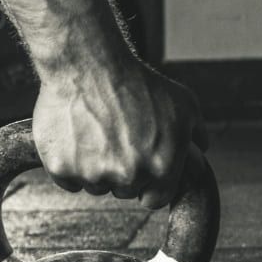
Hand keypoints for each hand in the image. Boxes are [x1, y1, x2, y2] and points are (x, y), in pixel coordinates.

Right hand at [32, 52, 207, 208]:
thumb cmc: (135, 82)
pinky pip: (66, 180)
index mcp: (162, 167)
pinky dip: (67, 164)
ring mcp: (92, 174)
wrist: (88, 63)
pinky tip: (74, 136)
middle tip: (114, 139)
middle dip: (121, 171)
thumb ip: (197, 134)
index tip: (139, 167)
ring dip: (94, 168)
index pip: (154, 199)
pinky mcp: (60, 168)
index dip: (148, 184)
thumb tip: (201, 150)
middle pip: (123, 191)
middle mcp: (128, 175)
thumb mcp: (183, 104)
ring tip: (93, 131)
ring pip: (94, 186)